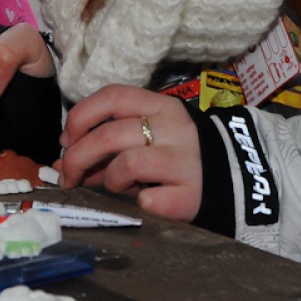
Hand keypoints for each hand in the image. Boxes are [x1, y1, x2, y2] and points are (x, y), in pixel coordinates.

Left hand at [56, 85, 199, 220]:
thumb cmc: (177, 155)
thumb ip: (107, 147)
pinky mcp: (191, 195)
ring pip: (127, 163)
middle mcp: (174, 129)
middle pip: (109, 134)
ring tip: (118, 186)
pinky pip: (150, 200)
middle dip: (78, 156)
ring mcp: (185, 161)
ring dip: (111, 179)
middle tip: (69, 176)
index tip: (66, 141)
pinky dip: (140, 204)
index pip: (112, 96)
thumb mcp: (147, 139)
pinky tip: (147, 202)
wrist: (238, 178)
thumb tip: (62, 165)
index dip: (80, 117)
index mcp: (161, 106)